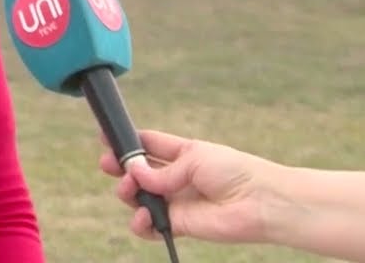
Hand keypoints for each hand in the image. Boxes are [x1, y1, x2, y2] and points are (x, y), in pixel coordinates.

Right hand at [99, 130, 285, 244]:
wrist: (259, 202)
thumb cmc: (234, 171)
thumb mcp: (193, 158)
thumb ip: (161, 170)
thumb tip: (135, 175)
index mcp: (182, 153)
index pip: (148, 145)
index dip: (127, 143)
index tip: (105, 140)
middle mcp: (176, 176)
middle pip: (138, 172)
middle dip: (120, 168)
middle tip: (109, 166)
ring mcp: (176, 200)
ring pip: (140, 198)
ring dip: (129, 193)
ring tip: (130, 191)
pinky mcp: (179, 224)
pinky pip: (151, 225)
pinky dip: (141, 222)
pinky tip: (143, 217)